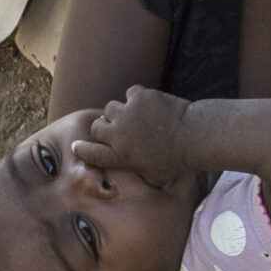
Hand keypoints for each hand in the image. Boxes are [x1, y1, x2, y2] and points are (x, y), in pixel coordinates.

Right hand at [72, 85, 192, 187]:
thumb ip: (138, 172)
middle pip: (96, 127)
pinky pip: (131, 93)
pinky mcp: (140, 97)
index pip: (90, 153)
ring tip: (131, 114)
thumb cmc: (178, 161)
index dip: (82, 149)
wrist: (194, 137)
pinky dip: (138, 97)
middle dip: (104, 127)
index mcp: (120, 156)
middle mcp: (118, 135)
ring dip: (119, 112)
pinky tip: (147, 103)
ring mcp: (127, 114)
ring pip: (110, 107)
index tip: (77, 146)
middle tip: (115, 128)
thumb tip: (136, 175)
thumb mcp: (155, 177)